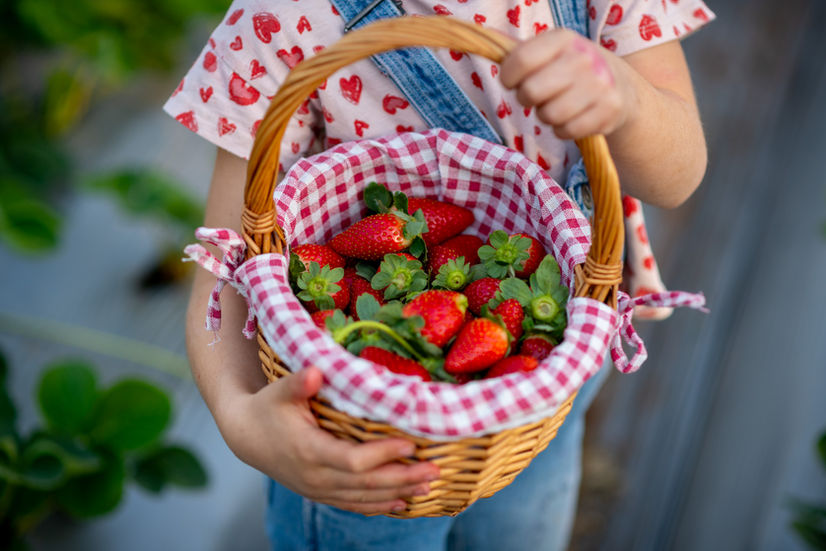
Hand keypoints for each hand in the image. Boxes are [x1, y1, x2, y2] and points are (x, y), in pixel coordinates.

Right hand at [217, 366, 439, 514]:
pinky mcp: (319, 493)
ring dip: (397, 494)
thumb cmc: (268, 408)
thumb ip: (299, 383)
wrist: (245, 436)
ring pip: (363, 498)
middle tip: (434, 470)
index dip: (383, 455)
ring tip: (427, 487)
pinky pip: (353, 505)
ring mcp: (317, 489)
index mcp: (308, 450)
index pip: (353, 460)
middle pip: (365, 484)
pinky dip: (378, 505)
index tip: (411, 445)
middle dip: (402, 478)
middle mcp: (315, 476)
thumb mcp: (279, 391)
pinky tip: (401, 503)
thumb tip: (317, 372)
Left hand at [500, 29, 636, 139]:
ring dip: (546, 116)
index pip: (521, 60)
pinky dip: (563, 130)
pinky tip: (572, 118)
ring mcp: (599, 85)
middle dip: (527, 99)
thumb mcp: (549, 52)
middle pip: (531, 92)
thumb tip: (478, 36)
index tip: (511, 81)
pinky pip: (567, 131)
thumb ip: (517, 50)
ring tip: (556, 106)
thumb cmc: (570, 70)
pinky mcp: (608, 111)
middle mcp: (584, 58)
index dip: (508, 77)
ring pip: (548, 115)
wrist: (621, 88)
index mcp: (563, 39)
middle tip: (537, 96)